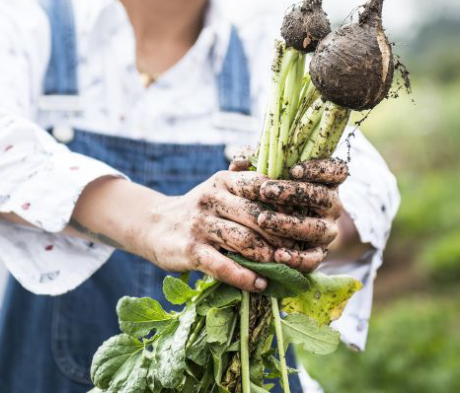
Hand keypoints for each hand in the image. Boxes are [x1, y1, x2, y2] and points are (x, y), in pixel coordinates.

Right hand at [141, 170, 295, 291]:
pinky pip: (224, 266)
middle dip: (283, 235)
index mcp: (223, 181)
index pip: (262, 186)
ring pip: (245, 241)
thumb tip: (286, 175)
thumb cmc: (199, 208)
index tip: (304, 218)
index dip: (287, 203)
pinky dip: (245, 278)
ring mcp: (200, 225)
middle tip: (300, 249)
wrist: (154, 224)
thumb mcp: (218, 186)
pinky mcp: (191, 251)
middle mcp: (212, 199)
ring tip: (283, 267)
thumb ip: (247, 180)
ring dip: (269, 258)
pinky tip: (260, 285)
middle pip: (258, 216)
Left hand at [230, 153, 348, 271]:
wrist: (279, 231)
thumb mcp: (267, 174)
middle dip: (292, 193)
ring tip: (263, 220)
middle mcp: (331, 205)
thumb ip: (254, 163)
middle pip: (321, 196)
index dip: (319, 168)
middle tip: (265, 191)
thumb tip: (238, 163)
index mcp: (325, 181)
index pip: (336, 170)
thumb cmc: (273, 194)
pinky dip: (297, 258)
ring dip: (289, 224)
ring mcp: (327, 230)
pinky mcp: (319, 253)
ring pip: (316, 228)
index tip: (293, 169)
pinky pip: (314, 258)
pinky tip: (278, 254)